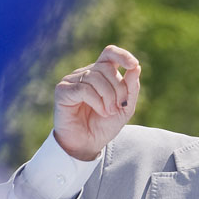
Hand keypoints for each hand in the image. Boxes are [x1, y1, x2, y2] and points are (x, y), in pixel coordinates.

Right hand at [52, 45, 140, 160]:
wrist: (87, 145)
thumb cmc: (104, 125)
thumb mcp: (125, 107)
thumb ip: (131, 87)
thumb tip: (136, 67)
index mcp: (101, 73)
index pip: (109, 53)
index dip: (122, 55)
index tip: (133, 65)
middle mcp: (86, 73)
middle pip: (106, 67)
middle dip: (118, 88)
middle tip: (119, 106)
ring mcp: (72, 80)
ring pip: (95, 77)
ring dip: (108, 97)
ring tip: (108, 112)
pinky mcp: (62, 91)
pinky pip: (84, 89)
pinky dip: (97, 101)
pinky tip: (100, 111)